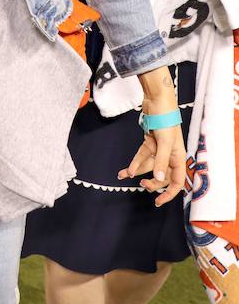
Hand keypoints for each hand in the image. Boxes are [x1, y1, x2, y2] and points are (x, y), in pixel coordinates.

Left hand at [118, 66, 185, 205]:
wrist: (157, 101)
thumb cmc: (166, 121)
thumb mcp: (165, 143)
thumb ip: (161, 162)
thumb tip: (159, 179)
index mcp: (179, 158)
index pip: (177, 182)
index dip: (168, 194)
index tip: (157, 202)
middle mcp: (170, 156)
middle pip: (161, 176)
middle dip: (151, 182)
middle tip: (142, 185)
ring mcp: (159, 150)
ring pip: (149, 166)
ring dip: (137, 171)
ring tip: (123, 175)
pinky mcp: (149, 143)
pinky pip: (142, 156)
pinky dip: (134, 162)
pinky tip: (126, 169)